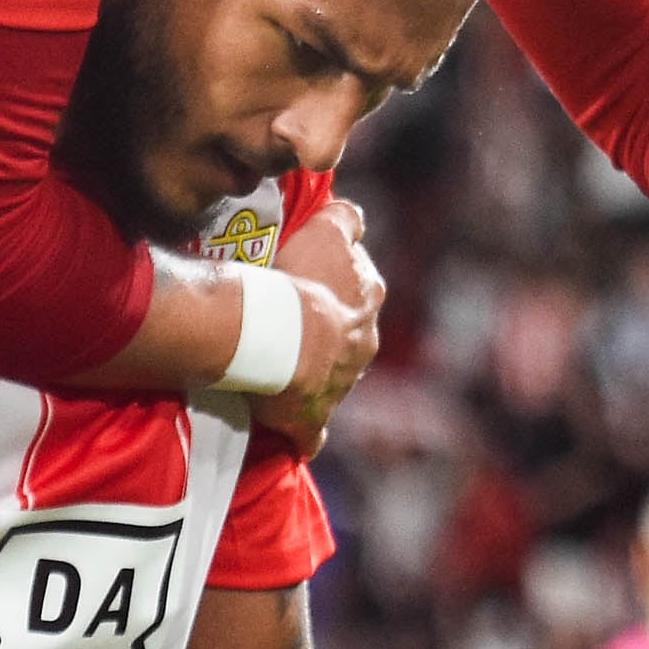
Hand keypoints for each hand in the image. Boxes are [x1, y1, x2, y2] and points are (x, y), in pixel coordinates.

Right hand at [251, 201, 380, 453]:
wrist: (285, 340)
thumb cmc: (302, 280)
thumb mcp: (328, 230)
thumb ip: (346, 219)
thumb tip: (354, 217)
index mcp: (369, 301)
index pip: (361, 286)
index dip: (336, 283)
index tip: (310, 280)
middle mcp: (365, 344)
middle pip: (350, 334)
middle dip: (331, 333)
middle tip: (292, 322)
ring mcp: (343, 385)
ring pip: (332, 377)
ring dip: (313, 373)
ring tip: (279, 365)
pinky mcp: (314, 420)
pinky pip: (311, 432)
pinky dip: (304, 432)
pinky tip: (291, 429)